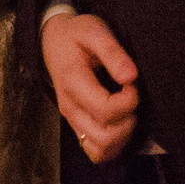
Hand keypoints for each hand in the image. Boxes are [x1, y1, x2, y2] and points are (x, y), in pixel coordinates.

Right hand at [42, 12, 140, 162]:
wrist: (53, 41)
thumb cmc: (76, 35)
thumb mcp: (94, 31)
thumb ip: (113, 52)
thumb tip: (131, 77)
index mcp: (73, 83)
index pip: (105, 111)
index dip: (128, 100)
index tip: (131, 81)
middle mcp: (69, 107)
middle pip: (104, 137)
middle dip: (128, 120)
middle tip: (130, 96)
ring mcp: (72, 120)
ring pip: (101, 150)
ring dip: (122, 136)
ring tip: (126, 110)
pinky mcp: (77, 127)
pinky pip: (96, 152)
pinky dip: (114, 145)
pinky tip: (120, 123)